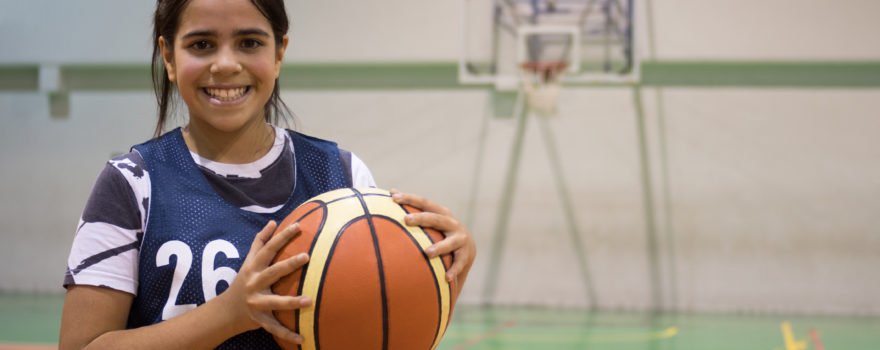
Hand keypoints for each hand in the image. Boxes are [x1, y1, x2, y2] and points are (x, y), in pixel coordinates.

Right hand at [220, 221, 311, 343]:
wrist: (225, 311)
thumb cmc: (243, 281)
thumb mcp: (248, 261)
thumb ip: (260, 241)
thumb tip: (273, 221)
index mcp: (253, 268)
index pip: (268, 248)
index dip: (281, 237)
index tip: (297, 226)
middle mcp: (254, 283)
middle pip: (273, 272)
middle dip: (289, 264)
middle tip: (306, 256)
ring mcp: (256, 302)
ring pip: (275, 302)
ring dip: (292, 302)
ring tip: (310, 300)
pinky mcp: (259, 320)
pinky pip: (275, 328)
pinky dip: (288, 334)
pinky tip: (303, 338)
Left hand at [391, 190, 475, 288]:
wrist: (468, 248)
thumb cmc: (441, 232)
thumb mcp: (431, 218)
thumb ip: (413, 207)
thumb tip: (391, 191)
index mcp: (441, 213)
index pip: (424, 203)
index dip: (410, 198)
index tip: (393, 197)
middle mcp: (452, 223)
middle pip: (436, 218)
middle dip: (421, 218)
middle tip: (406, 220)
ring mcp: (460, 239)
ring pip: (450, 242)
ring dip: (440, 247)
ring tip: (428, 253)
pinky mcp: (466, 255)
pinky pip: (459, 263)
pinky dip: (454, 270)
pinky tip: (446, 278)